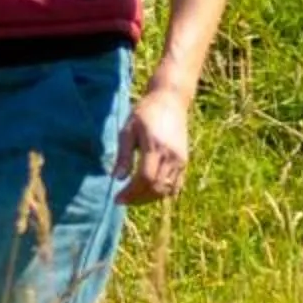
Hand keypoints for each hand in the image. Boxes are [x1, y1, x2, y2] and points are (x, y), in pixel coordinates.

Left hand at [114, 82, 191, 203]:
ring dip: (149, 198)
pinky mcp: (185, 161)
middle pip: (156, 188)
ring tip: (133, 197)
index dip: (131, 192)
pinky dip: (163, 192)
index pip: (144, 179)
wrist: (170, 102)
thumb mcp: (128, 130)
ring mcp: (181, 160)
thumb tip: (117, 178)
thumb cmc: (144, 113)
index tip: (117, 198)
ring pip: (167, 189)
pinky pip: (176, 185)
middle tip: (122, 200)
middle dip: (138, 198)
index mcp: (155, 147)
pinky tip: (149, 192)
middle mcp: (171, 157)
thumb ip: (124, 155)